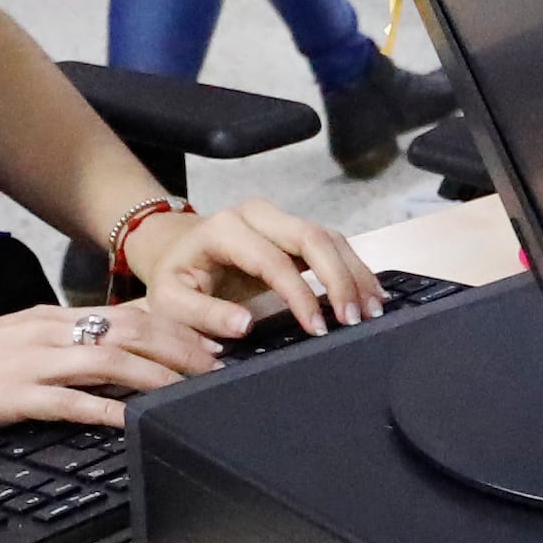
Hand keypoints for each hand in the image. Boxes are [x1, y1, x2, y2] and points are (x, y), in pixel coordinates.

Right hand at [0, 299, 224, 438]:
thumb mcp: (13, 345)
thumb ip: (58, 348)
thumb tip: (107, 361)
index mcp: (51, 318)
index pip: (130, 313)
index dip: (179, 326)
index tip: (215, 341)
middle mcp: (48, 331)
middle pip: (133, 331)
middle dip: (185, 348)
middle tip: (223, 366)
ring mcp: (30, 361)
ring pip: (112, 359)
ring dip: (160, 376)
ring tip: (195, 392)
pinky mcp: (11, 394)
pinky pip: (69, 401)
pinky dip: (106, 410)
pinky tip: (134, 422)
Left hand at [124, 198, 379, 343]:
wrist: (175, 249)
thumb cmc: (175, 278)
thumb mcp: (170, 301)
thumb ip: (202, 314)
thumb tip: (244, 326)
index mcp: (224, 229)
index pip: (272, 259)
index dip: (299, 293)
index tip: (316, 328)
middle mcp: (256, 214)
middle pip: (311, 236)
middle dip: (339, 278)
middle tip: (355, 319)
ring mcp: (279, 219)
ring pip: (329, 237)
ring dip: (355, 273)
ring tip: (373, 311)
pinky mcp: (294, 231)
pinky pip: (332, 244)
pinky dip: (354, 269)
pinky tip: (369, 295)